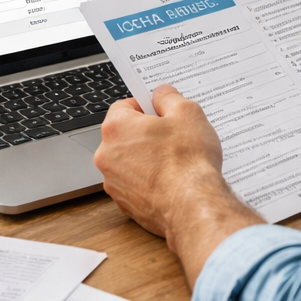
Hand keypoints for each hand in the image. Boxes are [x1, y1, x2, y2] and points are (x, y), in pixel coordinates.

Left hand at [94, 84, 262, 285]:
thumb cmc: (187, 162)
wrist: (192, 207)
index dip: (145, 106)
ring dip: (146, 157)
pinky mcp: (125, 204)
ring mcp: (114, 183)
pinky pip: (135, 183)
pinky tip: (171, 179)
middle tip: (172, 134)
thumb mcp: (187, 113)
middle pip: (124, 134)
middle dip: (146, 132)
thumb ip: (169, 97)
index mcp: (117, 128)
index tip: (160, 111)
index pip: (124, 106)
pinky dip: (149, 180)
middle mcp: (107, 156)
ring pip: (129, 160)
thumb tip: (162, 94)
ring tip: (175, 159)